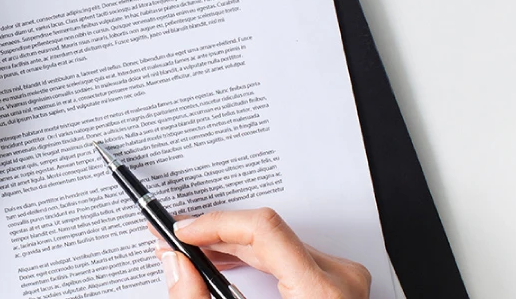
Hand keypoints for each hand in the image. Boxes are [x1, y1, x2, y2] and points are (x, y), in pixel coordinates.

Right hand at [154, 208, 370, 298]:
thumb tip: (178, 266)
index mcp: (319, 293)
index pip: (263, 230)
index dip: (217, 224)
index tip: (185, 232)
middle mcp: (337, 277)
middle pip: (264, 234)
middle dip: (213, 235)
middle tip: (175, 240)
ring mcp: (339, 276)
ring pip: (273, 240)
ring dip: (228, 244)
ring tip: (193, 252)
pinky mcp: (333, 279)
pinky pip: (285, 252)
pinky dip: (250, 255)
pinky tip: (224, 260)